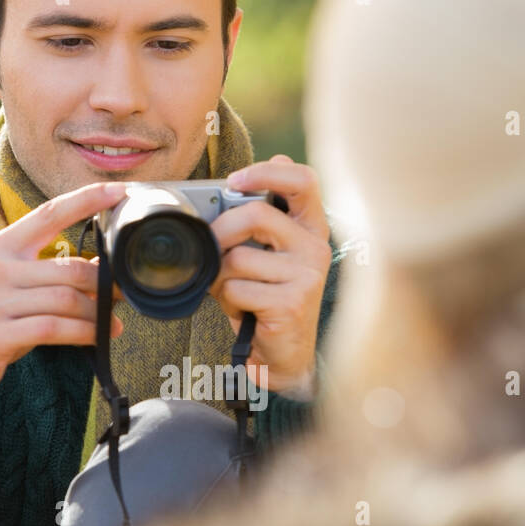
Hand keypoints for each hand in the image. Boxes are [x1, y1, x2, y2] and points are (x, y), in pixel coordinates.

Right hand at [0, 181, 126, 426]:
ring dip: (99, 314)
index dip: (87, 199)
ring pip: (67, 299)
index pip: (48, 213)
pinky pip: (54, 328)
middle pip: (69, 267)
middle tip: (125, 294)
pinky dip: (84, 333)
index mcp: (0, 247)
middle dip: (106, 283)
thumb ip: (45, 273)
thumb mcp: (8, 287)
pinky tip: (99, 338)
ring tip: (114, 323)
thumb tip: (101, 268)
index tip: (121, 191)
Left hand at [208, 156, 330, 398]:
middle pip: (255, 214)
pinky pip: (237, 289)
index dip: (268, 171)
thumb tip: (230, 187)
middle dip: (220, 231)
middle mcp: (315, 247)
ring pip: (238, 258)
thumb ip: (255, 223)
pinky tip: (242, 310)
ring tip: (233, 291)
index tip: (235, 181)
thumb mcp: (264, 256)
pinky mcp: (291, 303)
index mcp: (311, 228)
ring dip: (220, 277)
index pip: (303, 180)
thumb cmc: (267, 299)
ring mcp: (307, 276)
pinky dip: (227, 301)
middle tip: (209, 248)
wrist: (284, 354)